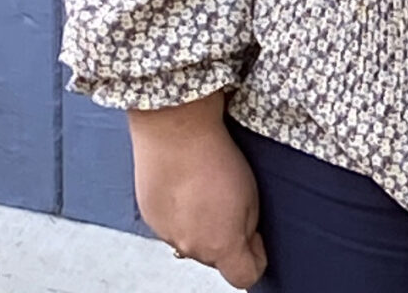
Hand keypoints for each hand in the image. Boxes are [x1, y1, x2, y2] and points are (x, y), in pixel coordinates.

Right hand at [128, 95, 265, 287]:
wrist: (174, 131)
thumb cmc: (216, 158)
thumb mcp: (251, 196)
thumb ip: (248, 229)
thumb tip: (245, 242)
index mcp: (221, 247)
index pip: (244, 277)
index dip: (257, 260)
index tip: (258, 241)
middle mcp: (191, 248)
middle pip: (216, 257)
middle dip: (227, 237)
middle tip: (233, 202)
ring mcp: (166, 234)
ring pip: (192, 240)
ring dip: (201, 224)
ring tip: (206, 188)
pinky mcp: (149, 216)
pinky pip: (171, 224)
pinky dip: (180, 211)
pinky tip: (185, 185)